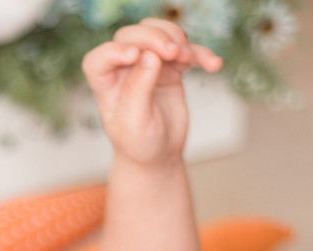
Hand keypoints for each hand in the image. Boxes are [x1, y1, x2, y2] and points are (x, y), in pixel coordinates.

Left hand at [82, 18, 221, 166]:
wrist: (159, 156)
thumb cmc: (139, 144)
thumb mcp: (135, 123)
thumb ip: (138, 89)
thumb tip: (150, 56)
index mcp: (106, 85)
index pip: (99, 59)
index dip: (113, 51)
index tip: (133, 55)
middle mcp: (123, 70)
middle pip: (131, 37)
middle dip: (152, 38)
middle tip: (172, 52)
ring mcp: (147, 67)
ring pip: (157, 33)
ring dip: (175, 38)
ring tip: (188, 57)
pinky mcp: (169, 69)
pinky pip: (184, 51)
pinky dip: (200, 54)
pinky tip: (213, 65)